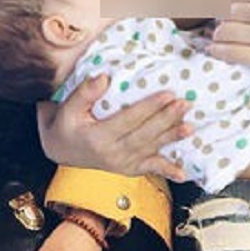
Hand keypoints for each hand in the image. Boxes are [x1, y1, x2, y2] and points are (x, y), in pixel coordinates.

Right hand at [37, 74, 191, 180]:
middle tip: (185, 104)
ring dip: (172, 138)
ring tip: (190, 127)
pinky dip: (167, 171)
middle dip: (167, 119)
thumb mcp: (67, 107)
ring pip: (151, 150)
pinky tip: (184, 173)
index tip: (167, 94)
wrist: (59, 150)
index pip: (130, 120)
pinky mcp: (128, 169)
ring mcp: (122, 164)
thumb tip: (104, 77)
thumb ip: (85, 93)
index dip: (150, 107)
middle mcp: (113, 154)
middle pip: (145, 135)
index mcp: (98, 138)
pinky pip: (150, 169)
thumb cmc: (64, 124)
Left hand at [208, 0, 249, 77]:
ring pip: (225, 31)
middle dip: (219, 18)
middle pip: (226, 12)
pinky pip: (234, 53)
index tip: (217, 5)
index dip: (222, 1)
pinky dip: (219, 51)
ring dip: (217, 34)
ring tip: (216, 36)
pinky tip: (213, 50)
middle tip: (217, 22)